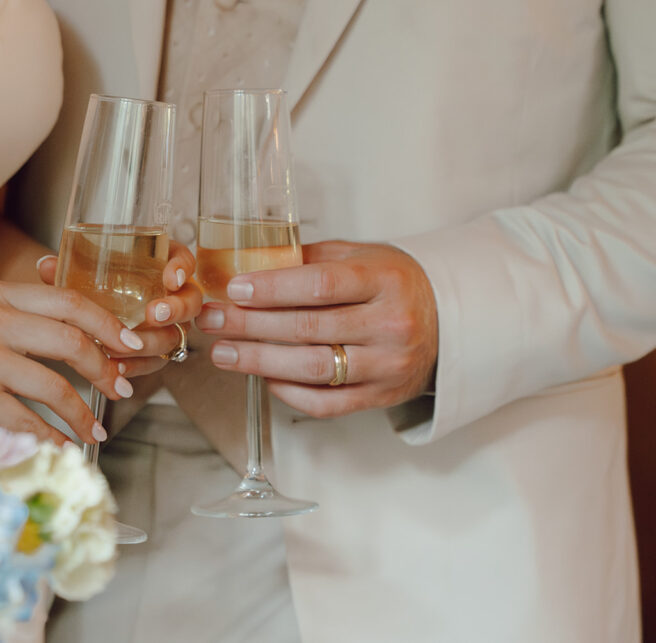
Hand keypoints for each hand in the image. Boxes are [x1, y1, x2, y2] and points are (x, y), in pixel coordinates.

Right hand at [0, 281, 145, 444]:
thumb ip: (11, 312)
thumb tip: (63, 332)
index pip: (69, 301)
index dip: (107, 323)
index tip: (128, 343)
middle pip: (72, 341)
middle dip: (105, 368)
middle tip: (121, 387)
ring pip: (56, 387)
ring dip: (84, 413)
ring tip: (96, 429)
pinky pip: (27, 422)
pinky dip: (52, 439)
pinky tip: (62, 447)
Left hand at [37, 240, 202, 376]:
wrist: (91, 311)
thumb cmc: (95, 282)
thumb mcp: (82, 271)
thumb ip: (68, 268)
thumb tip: (46, 265)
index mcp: (160, 265)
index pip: (184, 260)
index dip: (182, 268)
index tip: (170, 277)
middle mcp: (170, 295)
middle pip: (190, 302)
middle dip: (176, 309)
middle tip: (155, 313)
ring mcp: (167, 325)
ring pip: (174, 335)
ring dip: (153, 342)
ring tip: (129, 345)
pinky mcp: (155, 351)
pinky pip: (155, 361)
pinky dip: (137, 365)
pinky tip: (118, 367)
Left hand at [194, 241, 437, 417]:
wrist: (448, 321)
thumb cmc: (393, 284)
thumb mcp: (362, 256)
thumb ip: (311, 260)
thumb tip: (251, 264)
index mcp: (385, 280)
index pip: (321, 285)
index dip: (273, 288)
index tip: (235, 290)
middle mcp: (390, 324)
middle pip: (308, 328)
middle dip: (250, 325)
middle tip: (211, 320)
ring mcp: (388, 365)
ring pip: (312, 368)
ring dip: (258, 361)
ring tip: (222, 352)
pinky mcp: (381, 396)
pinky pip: (326, 402)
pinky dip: (287, 392)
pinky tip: (262, 376)